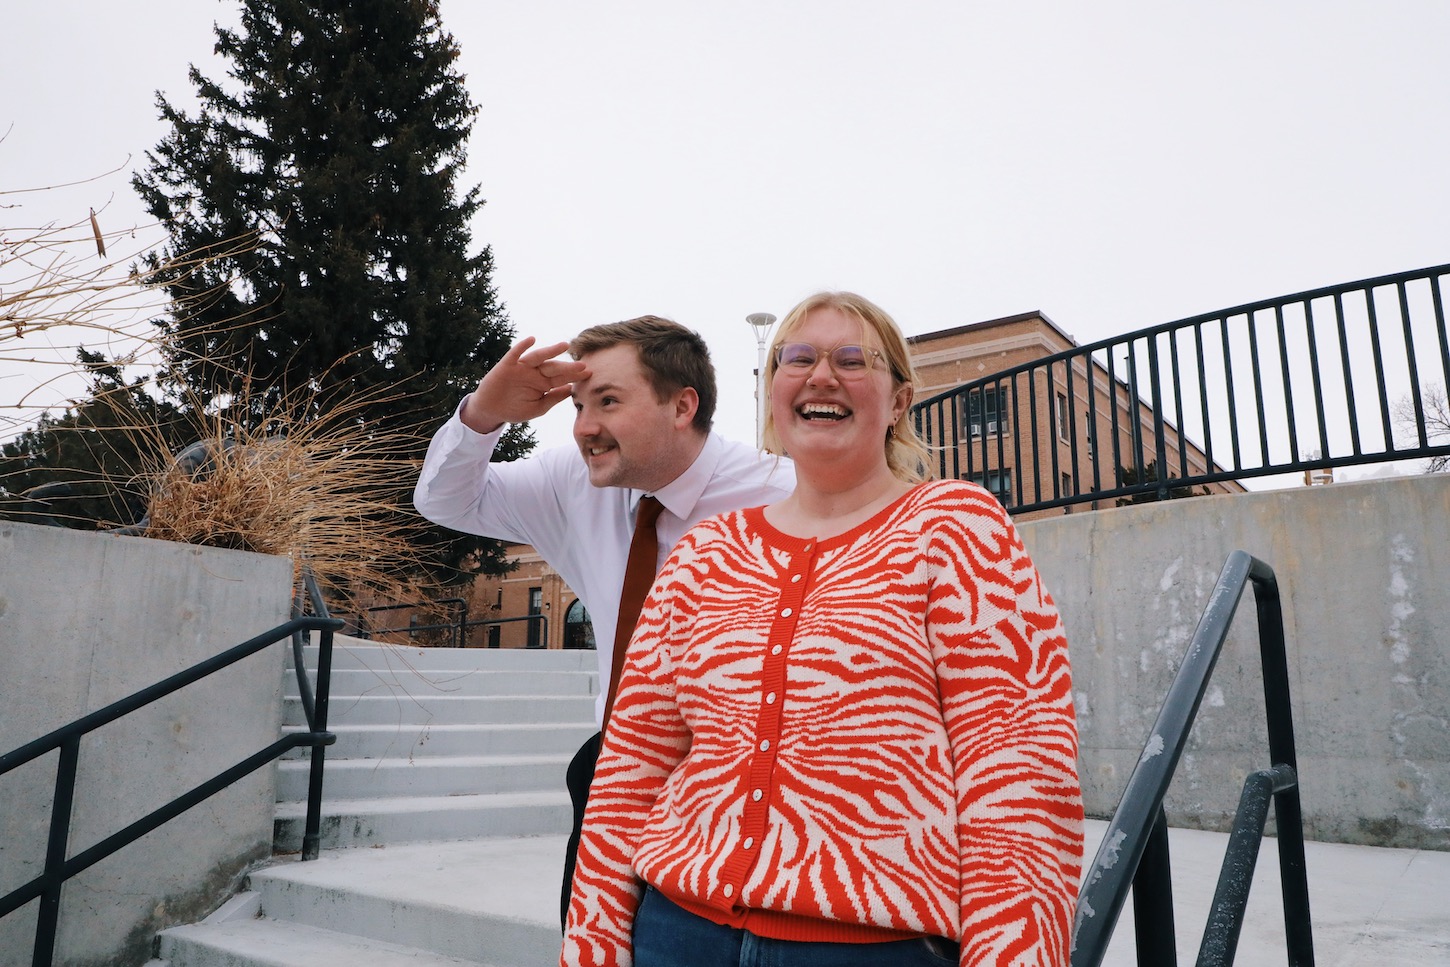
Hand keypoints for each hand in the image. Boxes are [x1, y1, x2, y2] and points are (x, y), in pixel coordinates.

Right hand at [461, 336, 590, 433]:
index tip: (590, 373)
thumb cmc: (515, 409)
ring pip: (538, 357)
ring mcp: (522, 368)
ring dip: (550, 351)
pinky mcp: (507, 365)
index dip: (575, 376)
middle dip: (567, 367)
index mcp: (544, 383)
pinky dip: (522, 346)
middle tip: (582, 365)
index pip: (563, 378)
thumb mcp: (538, 408)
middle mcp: (535, 373)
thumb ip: (553, 398)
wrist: (491, 410)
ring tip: (564, 346)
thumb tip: (570, 390)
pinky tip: (532, 339)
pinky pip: (515, 354)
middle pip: (554, 367)